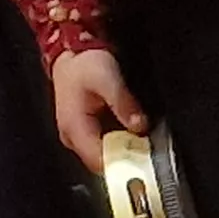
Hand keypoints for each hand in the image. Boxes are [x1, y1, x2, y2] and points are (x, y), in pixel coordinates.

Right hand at [48, 48, 148, 173]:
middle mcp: (71, 136)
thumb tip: (139, 125)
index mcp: (74, 127)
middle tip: (147, 150)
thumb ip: (124, 104)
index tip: (144, 161)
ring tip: (141, 143)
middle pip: (101, 163)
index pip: (98, 160)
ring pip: (102, 157)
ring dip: (122, 153)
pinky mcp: (82, 131)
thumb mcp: (108, 79)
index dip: (122, 165)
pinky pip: (102, 146)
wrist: (71, 52)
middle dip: (125, 160)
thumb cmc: (84, 64)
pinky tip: (131, 135)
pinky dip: (118, 145)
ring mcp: (76, 135)